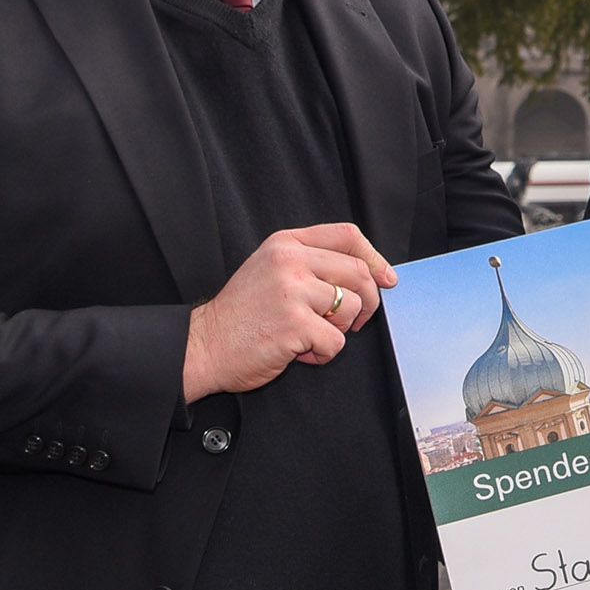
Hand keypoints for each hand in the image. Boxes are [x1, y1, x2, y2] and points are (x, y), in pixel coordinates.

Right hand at [182, 223, 395, 401]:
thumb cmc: (240, 315)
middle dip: (366, 302)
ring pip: (351, 307)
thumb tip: (369, 272)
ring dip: (338, 329)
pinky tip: (300, 351)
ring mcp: (292, 291)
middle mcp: (289, 261)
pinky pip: (336, 340)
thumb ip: (311, 263)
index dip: (375, 258)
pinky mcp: (294, 323)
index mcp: (285, 244)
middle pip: (358, 272)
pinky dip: (323, 353)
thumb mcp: (270, 270)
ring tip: (310, 335)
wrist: (202, 346)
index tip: (387, 278)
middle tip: (353, 321)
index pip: (347, 236)